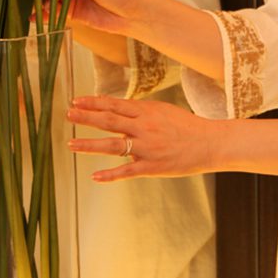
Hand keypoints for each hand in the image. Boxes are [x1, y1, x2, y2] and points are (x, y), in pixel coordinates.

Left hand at [67, 94, 215, 181]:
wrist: (209, 143)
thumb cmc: (185, 126)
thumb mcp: (162, 111)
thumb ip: (138, 110)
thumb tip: (114, 106)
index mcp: (147, 112)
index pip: (114, 104)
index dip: (94, 102)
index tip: (76, 101)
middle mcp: (144, 127)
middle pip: (110, 121)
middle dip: (87, 117)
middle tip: (68, 115)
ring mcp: (147, 147)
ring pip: (113, 146)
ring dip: (90, 144)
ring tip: (71, 144)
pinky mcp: (152, 166)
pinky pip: (127, 170)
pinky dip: (110, 174)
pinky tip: (95, 176)